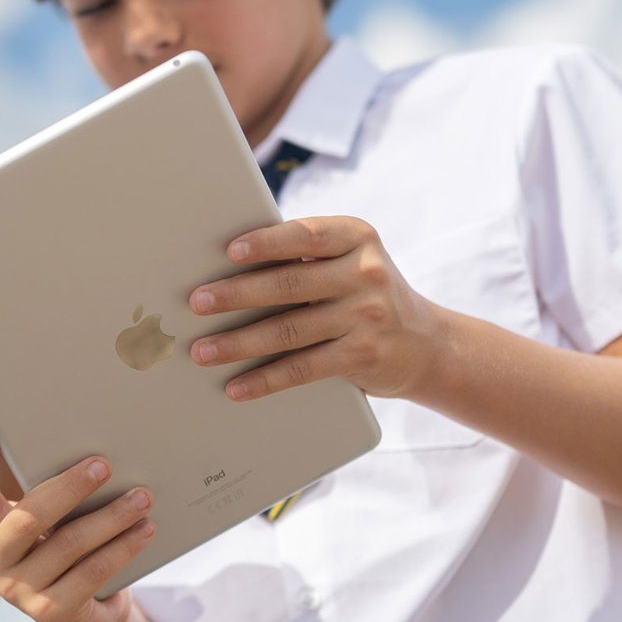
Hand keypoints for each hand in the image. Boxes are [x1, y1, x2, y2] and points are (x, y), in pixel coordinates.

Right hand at [0, 422, 153, 621]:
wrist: (80, 610)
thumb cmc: (60, 544)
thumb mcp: (44, 517)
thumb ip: (46, 487)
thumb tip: (83, 446)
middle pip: (29, 518)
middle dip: (70, 488)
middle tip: (104, 465)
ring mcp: (16, 591)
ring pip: (70, 544)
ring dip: (112, 517)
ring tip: (141, 497)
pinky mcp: (48, 613)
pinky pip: (93, 573)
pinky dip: (123, 548)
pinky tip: (144, 530)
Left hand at [186, 215, 441, 400]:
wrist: (425, 344)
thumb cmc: (363, 294)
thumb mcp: (349, 262)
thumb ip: (304, 258)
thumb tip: (226, 270)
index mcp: (356, 237)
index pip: (306, 235)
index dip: (267, 242)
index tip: (229, 251)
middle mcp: (365, 273)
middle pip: (289, 284)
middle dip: (237, 294)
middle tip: (197, 302)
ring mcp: (367, 316)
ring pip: (290, 331)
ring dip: (239, 343)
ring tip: (203, 350)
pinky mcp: (363, 356)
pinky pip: (303, 369)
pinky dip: (265, 380)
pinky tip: (236, 386)